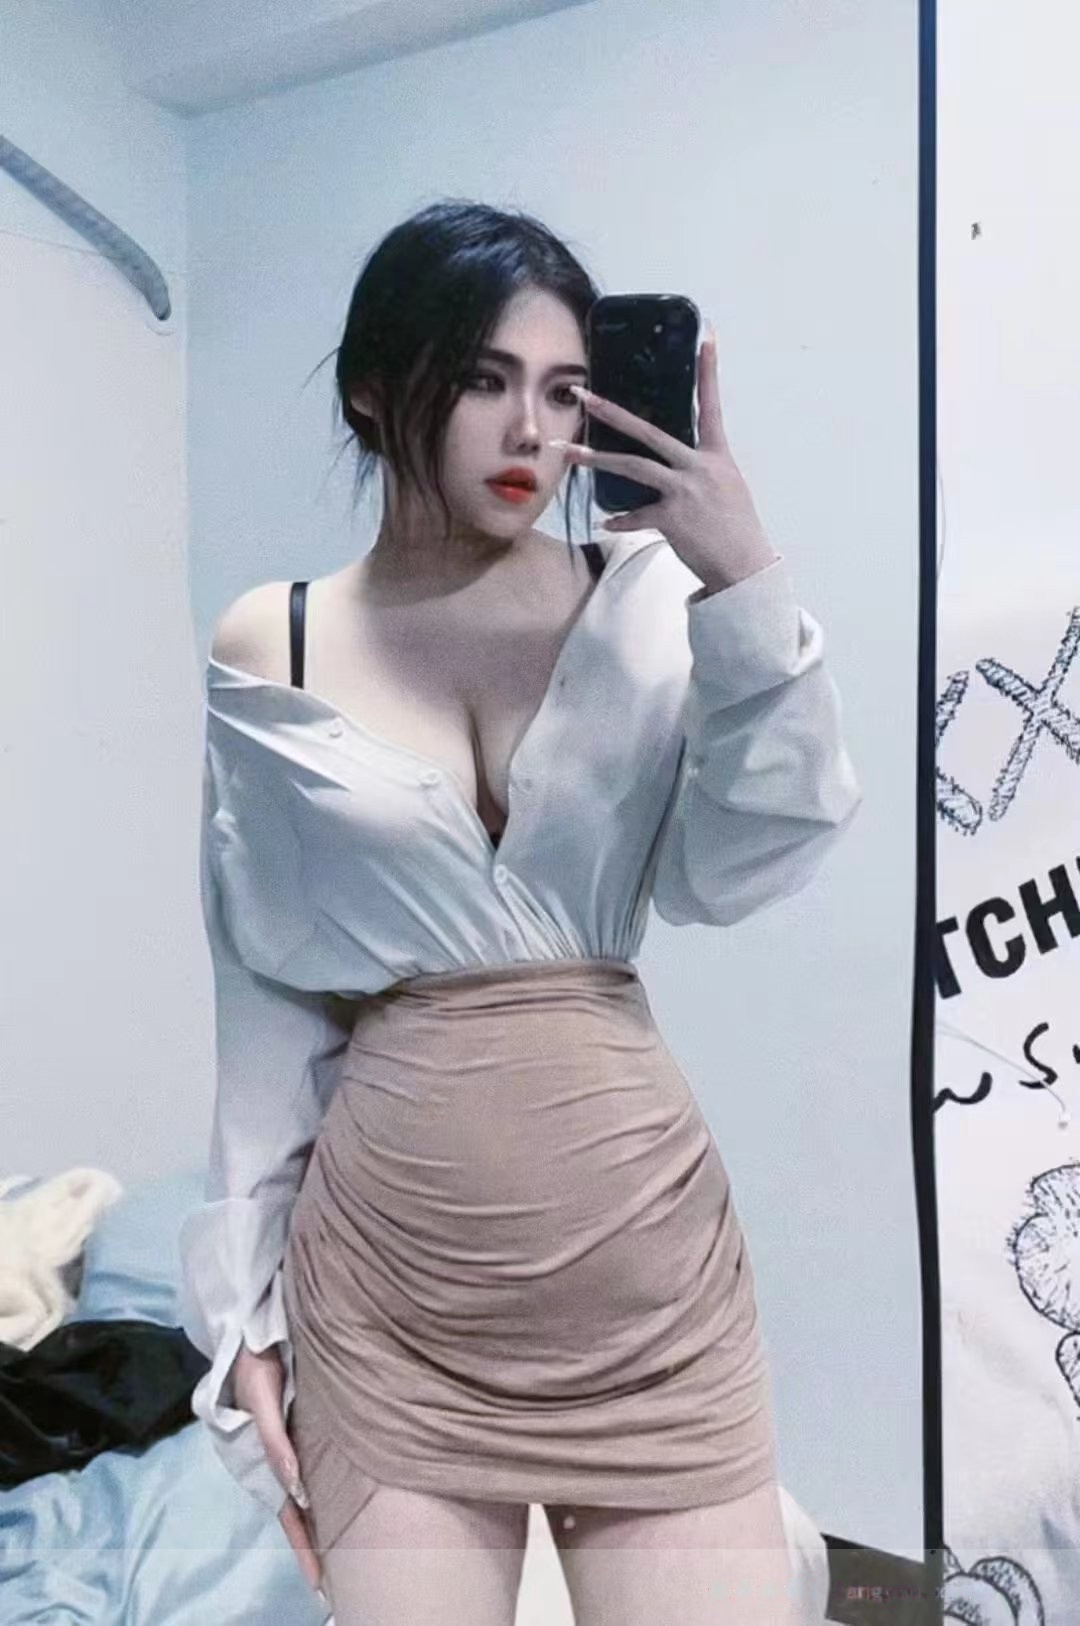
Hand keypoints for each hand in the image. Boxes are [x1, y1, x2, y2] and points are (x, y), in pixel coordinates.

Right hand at [232, 1343, 324, 1598]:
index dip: (305, 1548)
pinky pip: (320, 1465)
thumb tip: (296, 1489)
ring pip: (313, 1492)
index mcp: (268, 1460)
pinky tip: (348, 1499)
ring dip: (326, 1521)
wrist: (255, 1329)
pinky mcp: (308, 1427)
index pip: (290, 1515)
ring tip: (351, 1552)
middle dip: (319, 1546)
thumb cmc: (255, 1363)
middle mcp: (285, 1458)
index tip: (320, 1583)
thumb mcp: (260, 1396)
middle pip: (303, 1512)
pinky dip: (330, 1488)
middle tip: (341, 1581)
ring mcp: (298, 1444)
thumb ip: (275, 1441)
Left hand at [550, 322, 778, 591]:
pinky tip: (607, 524)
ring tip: (567, 453)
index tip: (704, 335)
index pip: (711, 404)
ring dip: (596, 459)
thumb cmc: (736, 529)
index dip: (709, 370)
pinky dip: (621, 521)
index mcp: (717, 456)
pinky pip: (636, 517)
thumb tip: (673, 468)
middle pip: (649, 432)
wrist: (745, 567)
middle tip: (584, 395)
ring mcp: (684, 491)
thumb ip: (700, 471)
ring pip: (632, 467)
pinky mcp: (672, 518)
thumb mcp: (726, 488)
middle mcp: (698, 467)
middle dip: (613, 413)